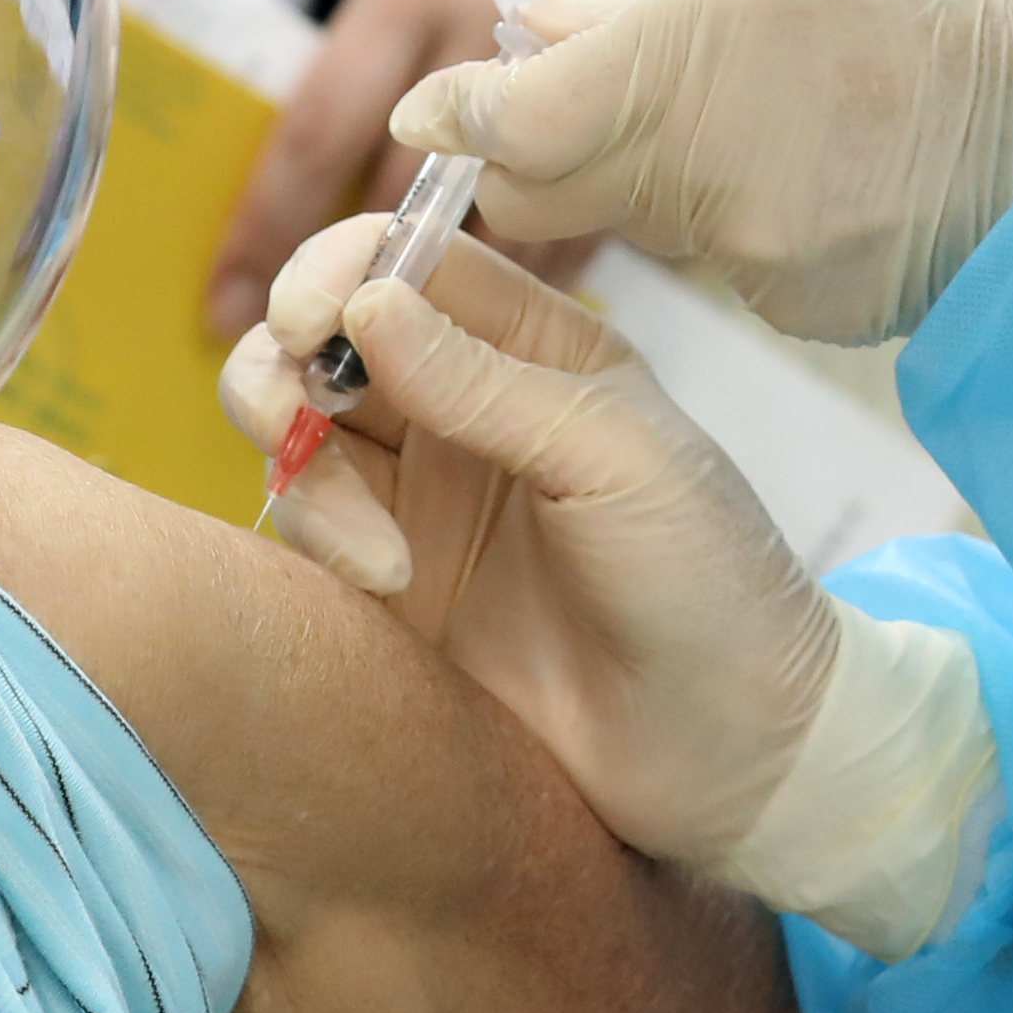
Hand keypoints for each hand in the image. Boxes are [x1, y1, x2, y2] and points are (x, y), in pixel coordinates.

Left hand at [204, 0, 650, 342]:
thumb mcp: (388, 4)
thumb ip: (343, 99)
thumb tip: (265, 237)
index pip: (321, 129)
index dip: (267, 226)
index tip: (223, 303)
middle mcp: (488, 32)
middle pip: (404, 191)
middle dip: (350, 285)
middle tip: (305, 357)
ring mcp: (569, 88)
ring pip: (487, 232)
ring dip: (437, 305)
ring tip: (390, 366)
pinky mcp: (622, 136)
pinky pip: (557, 241)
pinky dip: (512, 291)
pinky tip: (481, 329)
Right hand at [228, 229, 847, 874]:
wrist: (726, 750)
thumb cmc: (706, 579)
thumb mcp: (616, 459)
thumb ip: (488, 382)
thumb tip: (367, 301)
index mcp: (535, 348)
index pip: (411, 262)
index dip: (343, 269)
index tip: (312, 314)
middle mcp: (463, 406)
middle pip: (326, 336)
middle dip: (286, 358)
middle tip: (293, 412)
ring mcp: (419, 496)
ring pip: (297, 429)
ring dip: (302, 461)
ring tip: (373, 549)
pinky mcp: (386, 586)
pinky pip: (307, 529)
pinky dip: (323, 541)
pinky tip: (391, 585)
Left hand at [384, 0, 1012, 346]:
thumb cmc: (942, 26)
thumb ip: (638, 20)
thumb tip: (534, 26)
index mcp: (684, 68)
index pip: (510, 126)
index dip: (469, 120)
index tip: (447, 115)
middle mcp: (700, 180)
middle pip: (548, 197)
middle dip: (544, 164)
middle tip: (568, 124)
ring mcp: (752, 261)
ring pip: (653, 229)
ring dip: (672, 189)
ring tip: (773, 132)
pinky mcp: (802, 314)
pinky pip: (737, 271)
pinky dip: (756, 234)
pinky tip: (828, 191)